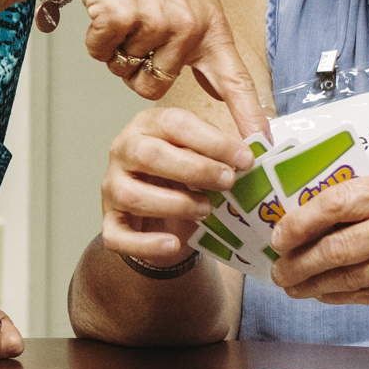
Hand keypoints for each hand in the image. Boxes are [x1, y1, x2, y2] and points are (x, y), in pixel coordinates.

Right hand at [54, 0, 271, 136]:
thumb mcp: (194, 4)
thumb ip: (207, 50)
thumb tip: (222, 92)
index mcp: (210, 26)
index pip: (235, 79)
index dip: (247, 115)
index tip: (261, 144)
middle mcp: (187, 26)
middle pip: (158, 86)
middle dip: (140, 69)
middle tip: (140, 32)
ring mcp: (153, 21)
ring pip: (126, 72)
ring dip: (117, 51)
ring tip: (126, 15)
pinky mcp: (119, 18)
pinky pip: (102, 54)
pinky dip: (97, 40)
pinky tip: (107, 11)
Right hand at [97, 106, 254, 266]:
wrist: (162, 215)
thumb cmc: (184, 178)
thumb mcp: (202, 156)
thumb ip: (222, 151)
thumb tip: (259, 149)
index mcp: (148, 126)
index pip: (174, 124)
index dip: (212, 141)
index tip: (245, 158)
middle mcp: (123, 151)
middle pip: (149, 154)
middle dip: (195, 169)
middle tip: (228, 181)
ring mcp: (112, 187)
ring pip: (132, 195)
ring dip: (175, 204)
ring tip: (206, 210)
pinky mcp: (110, 222)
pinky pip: (117, 236)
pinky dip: (147, 244)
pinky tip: (174, 245)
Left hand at [267, 167, 368, 309]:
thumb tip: (317, 214)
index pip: (334, 205)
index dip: (298, 223)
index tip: (279, 234)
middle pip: (334, 250)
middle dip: (295, 263)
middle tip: (277, 268)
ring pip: (346, 280)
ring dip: (311, 285)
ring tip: (291, 283)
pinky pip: (368, 297)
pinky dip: (340, 296)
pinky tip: (324, 293)